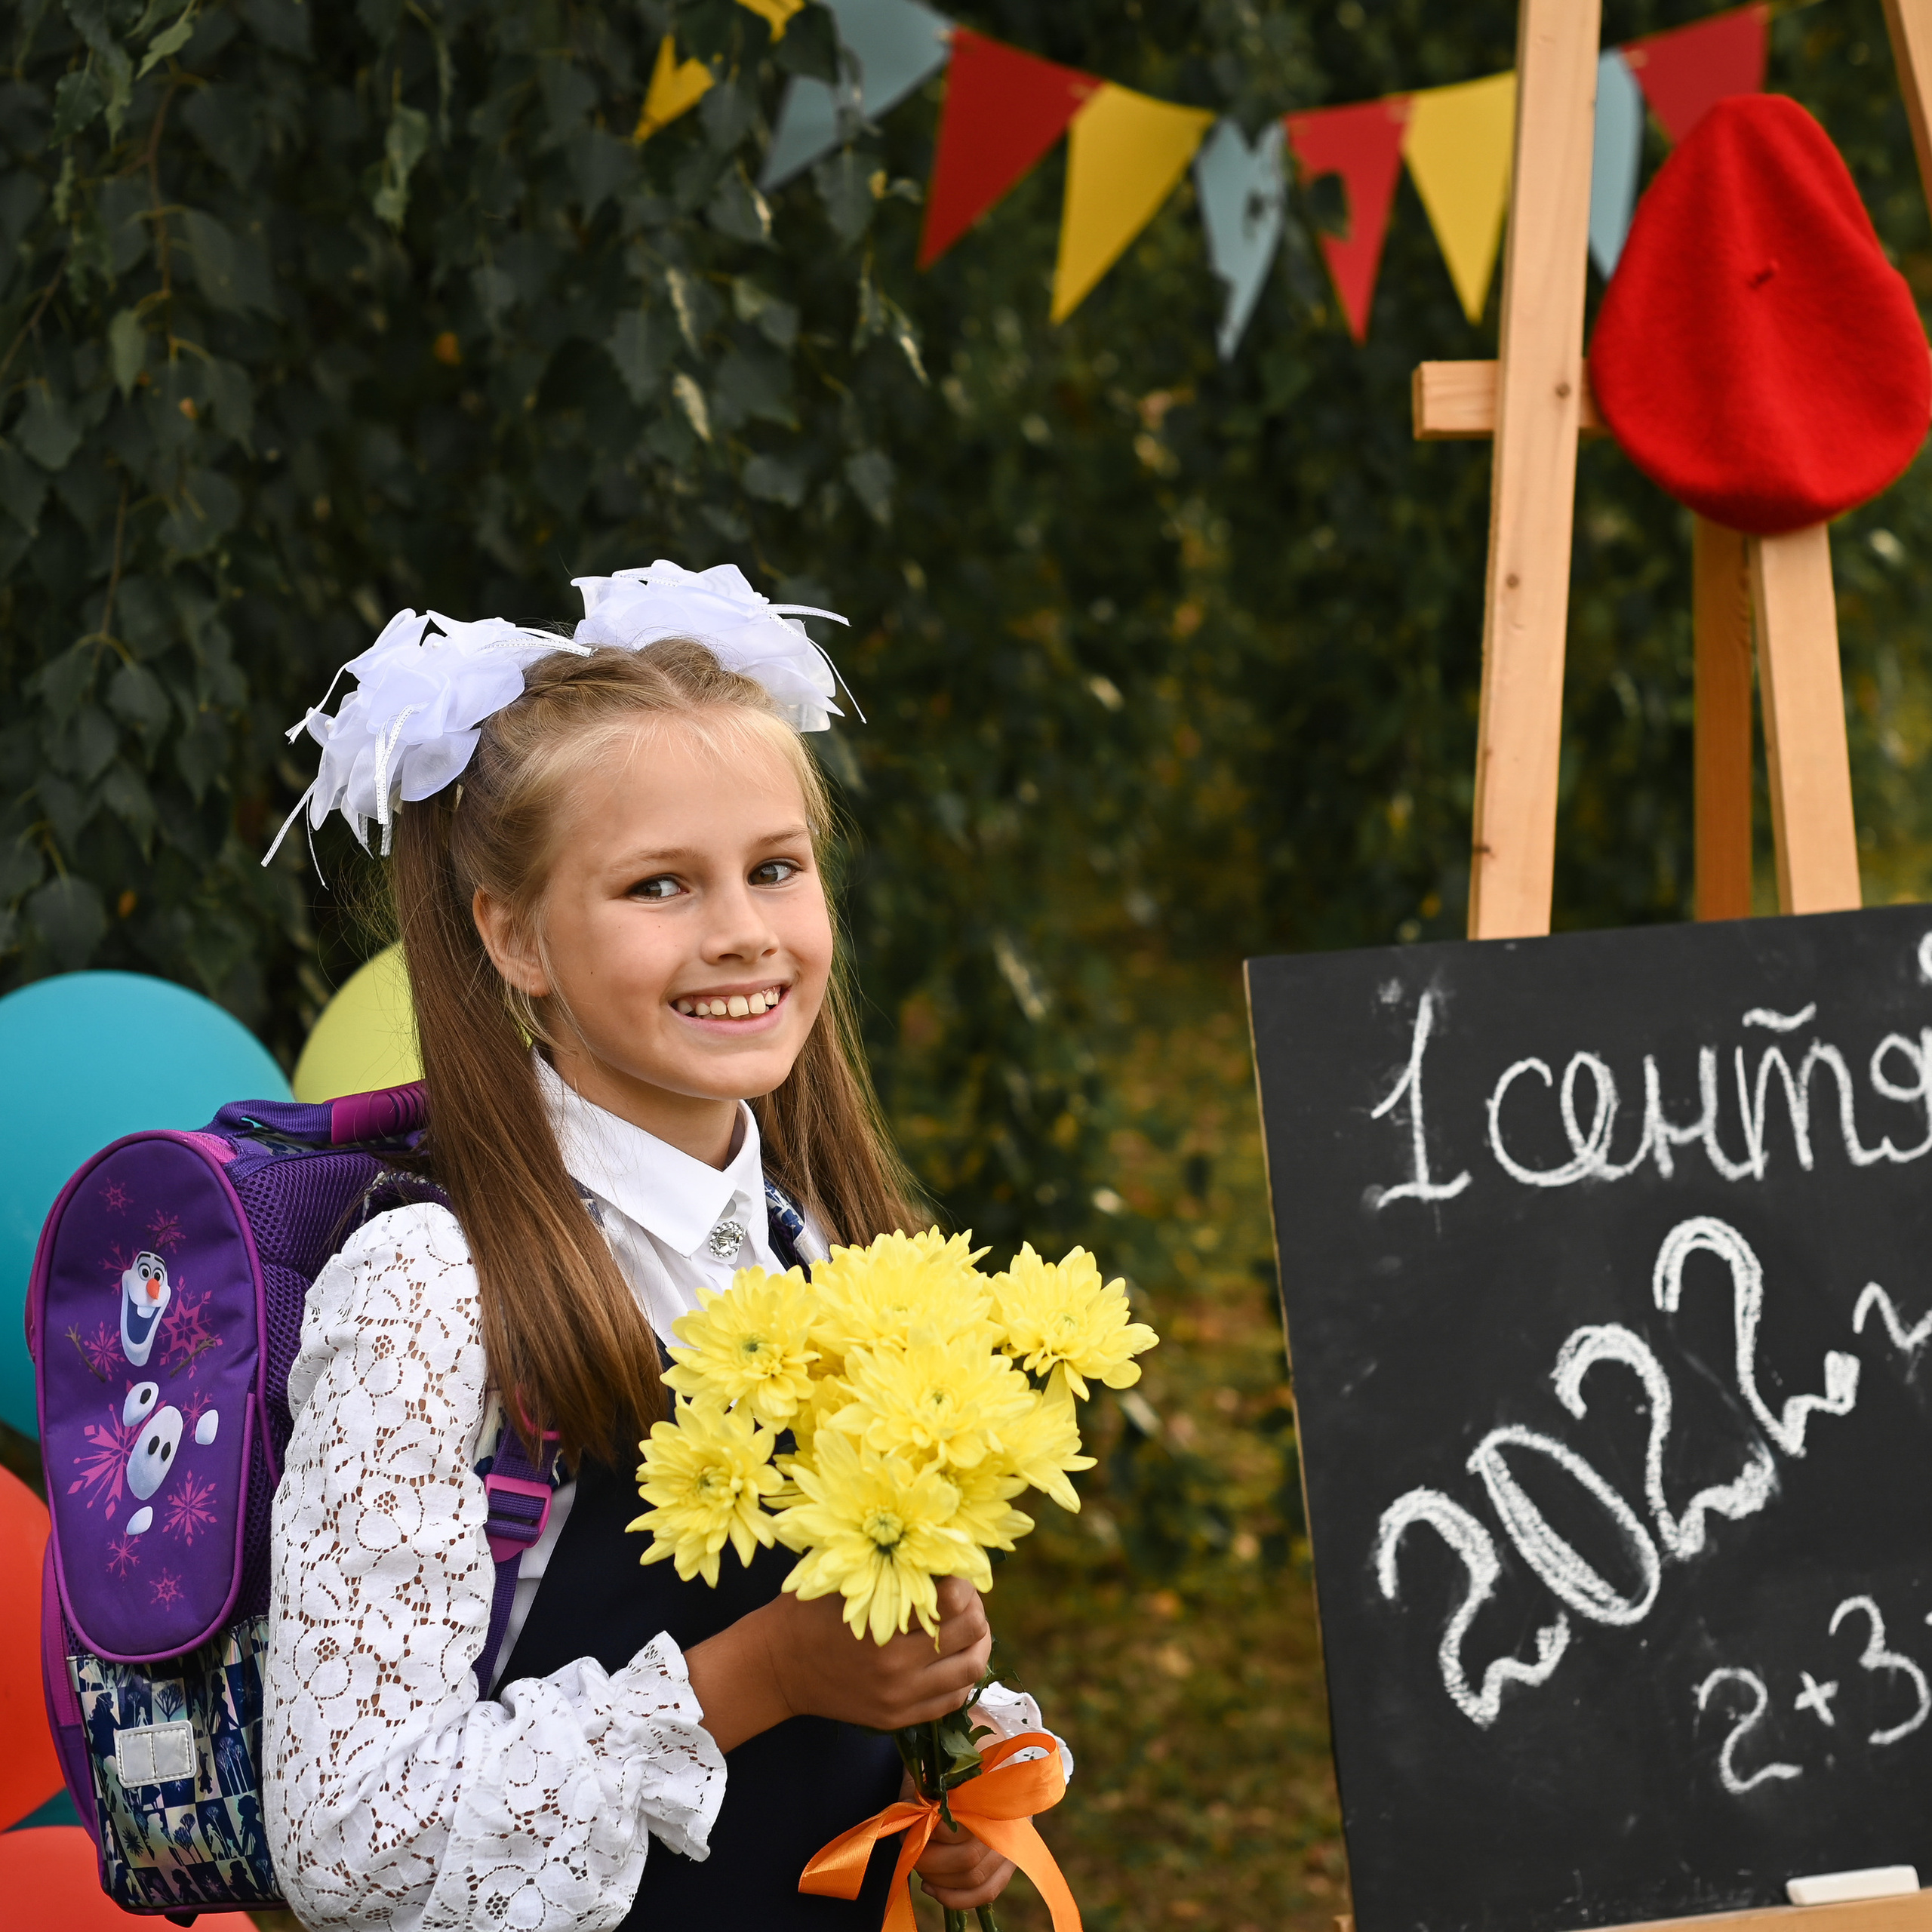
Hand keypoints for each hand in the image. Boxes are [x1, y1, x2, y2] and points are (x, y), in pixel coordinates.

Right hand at [684, 1575, 990, 1750]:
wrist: (776, 1667)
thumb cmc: (809, 1612)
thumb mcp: (846, 1580)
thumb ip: (891, 1570)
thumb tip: (938, 1552)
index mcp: (884, 1626)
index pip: (953, 1602)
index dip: (963, 1582)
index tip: (954, 1572)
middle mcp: (897, 1668)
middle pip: (969, 1635)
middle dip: (975, 1609)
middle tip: (966, 1596)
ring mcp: (899, 1699)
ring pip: (969, 1672)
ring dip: (978, 1644)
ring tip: (969, 1626)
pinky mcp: (896, 1718)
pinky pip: (950, 1701)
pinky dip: (962, 1677)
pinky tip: (954, 1657)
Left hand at [908, 1773, 1016, 1910]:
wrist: (993, 1768)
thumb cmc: (958, 1768)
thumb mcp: (938, 1768)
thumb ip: (923, 1789)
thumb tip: (910, 1816)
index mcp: (992, 1793)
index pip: (958, 1825)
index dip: (929, 1831)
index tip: (908, 1828)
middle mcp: (1008, 1823)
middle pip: (967, 1858)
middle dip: (929, 1860)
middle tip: (909, 1849)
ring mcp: (1011, 1847)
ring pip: (973, 1879)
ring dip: (938, 1879)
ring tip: (919, 1865)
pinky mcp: (1009, 1866)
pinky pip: (985, 1893)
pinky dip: (954, 1898)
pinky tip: (931, 1887)